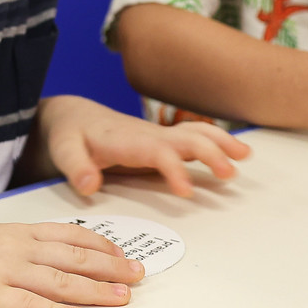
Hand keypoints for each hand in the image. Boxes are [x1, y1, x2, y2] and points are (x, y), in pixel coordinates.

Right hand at [0, 215, 144, 307]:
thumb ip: (12, 245)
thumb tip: (37, 255)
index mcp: (17, 233)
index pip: (71, 235)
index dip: (102, 246)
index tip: (124, 255)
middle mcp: (18, 249)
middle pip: (75, 258)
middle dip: (111, 268)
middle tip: (139, 277)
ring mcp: (4, 272)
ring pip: (61, 281)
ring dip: (95, 290)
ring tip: (122, 298)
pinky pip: (28, 306)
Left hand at [38, 93, 250, 196]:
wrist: (72, 116)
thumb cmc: (69, 135)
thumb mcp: (63, 151)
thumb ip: (75, 168)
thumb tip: (89, 185)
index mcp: (126, 140)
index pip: (157, 152)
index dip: (175, 169)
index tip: (187, 191)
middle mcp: (148, 135)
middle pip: (186, 138)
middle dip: (210, 153)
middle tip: (229, 174)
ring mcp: (158, 137)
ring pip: (195, 133)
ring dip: (221, 143)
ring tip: (245, 157)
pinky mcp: (162, 142)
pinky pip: (194, 137)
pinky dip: (217, 142)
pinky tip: (236, 153)